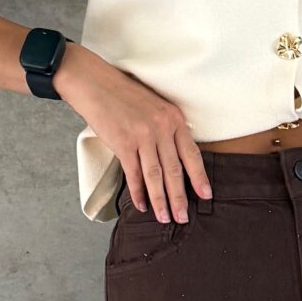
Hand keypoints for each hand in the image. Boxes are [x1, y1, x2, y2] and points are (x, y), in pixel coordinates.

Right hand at [54, 48, 209, 221]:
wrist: (95, 83)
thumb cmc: (123, 94)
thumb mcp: (154, 106)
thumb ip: (166, 128)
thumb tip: (173, 157)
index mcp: (173, 118)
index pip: (191, 153)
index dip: (199, 177)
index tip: (207, 195)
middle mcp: (162, 127)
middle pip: (175, 170)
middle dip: (180, 197)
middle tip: (184, 217)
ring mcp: (143, 135)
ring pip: (156, 176)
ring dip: (161, 200)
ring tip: (165, 218)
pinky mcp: (123, 143)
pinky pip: (134, 174)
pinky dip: (138, 192)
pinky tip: (141, 205)